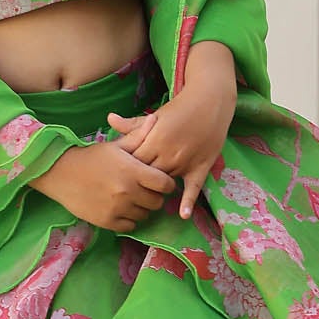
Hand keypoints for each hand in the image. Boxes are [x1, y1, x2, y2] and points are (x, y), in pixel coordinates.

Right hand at [28, 138, 176, 232]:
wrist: (61, 173)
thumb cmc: (91, 157)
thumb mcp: (115, 145)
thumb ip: (138, 136)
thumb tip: (154, 120)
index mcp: (133, 171)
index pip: (166, 185)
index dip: (166, 184)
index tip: (159, 181)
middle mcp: (127, 191)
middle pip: (157, 202)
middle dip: (154, 196)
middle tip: (144, 190)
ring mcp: (117, 208)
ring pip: (144, 215)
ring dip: (141, 208)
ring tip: (131, 199)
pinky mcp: (106, 221)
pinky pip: (130, 226)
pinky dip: (128, 219)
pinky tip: (121, 209)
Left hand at [106, 47, 234, 219]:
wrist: (210, 102)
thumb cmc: (179, 109)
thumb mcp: (155, 116)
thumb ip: (132, 124)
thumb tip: (109, 119)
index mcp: (154, 140)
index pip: (133, 162)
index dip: (125, 169)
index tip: (118, 175)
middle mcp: (169, 153)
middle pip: (147, 175)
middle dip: (137, 182)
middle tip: (127, 191)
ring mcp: (185, 162)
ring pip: (166, 183)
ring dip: (156, 190)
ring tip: (144, 200)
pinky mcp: (200, 167)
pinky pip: (194, 188)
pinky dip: (188, 201)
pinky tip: (183, 215)